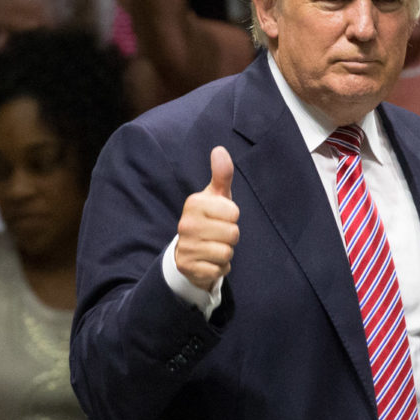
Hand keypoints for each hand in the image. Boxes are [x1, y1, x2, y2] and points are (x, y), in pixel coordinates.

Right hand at [175, 146, 239, 291]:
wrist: (189, 251)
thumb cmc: (209, 218)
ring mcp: (185, 247)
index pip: (234, 213)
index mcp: (194, 204)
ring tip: (214, 246)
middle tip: (218, 234)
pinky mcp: (188, 267)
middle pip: (233, 234)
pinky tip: (209, 261)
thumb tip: (219, 149)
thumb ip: (221, 174)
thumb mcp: (216, 196)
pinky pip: (220, 269)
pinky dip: (220, 267)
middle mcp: (186, 224)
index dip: (233, 217)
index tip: (221, 217)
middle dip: (231, 236)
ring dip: (226, 252)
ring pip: (227, 252)